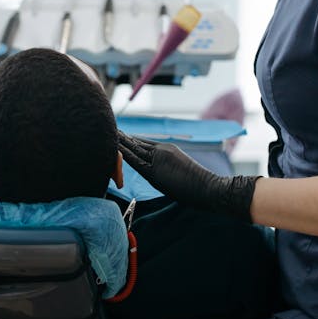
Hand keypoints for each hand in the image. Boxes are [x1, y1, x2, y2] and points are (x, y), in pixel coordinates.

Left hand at [118, 131, 257, 221]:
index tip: (121, 136)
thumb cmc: (200, 187)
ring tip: (107, 134)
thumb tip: (161, 176)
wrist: (210, 188)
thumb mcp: (182, 175)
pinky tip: (113, 147)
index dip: (131, 141)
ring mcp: (159, 157)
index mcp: (168, 151)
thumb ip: (168, 171)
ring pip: (134, 148)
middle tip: (110, 130)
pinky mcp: (156, 167)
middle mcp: (162, 151)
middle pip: (137, 143)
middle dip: (123, 138)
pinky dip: (123, 153)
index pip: (144, 145)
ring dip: (120, 142)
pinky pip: (135, 160)